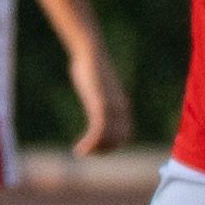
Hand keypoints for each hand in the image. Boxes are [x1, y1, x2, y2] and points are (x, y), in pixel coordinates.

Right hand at [68, 41, 132, 155]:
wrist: (91, 52)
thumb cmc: (91, 66)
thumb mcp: (99, 85)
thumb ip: (100, 94)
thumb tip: (96, 94)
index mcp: (122, 106)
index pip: (126, 134)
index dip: (114, 144)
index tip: (97, 146)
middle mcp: (120, 109)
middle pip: (120, 139)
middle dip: (105, 149)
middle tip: (88, 151)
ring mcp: (111, 107)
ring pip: (109, 138)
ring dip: (95, 150)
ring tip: (81, 152)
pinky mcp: (100, 105)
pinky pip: (98, 131)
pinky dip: (89, 144)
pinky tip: (78, 150)